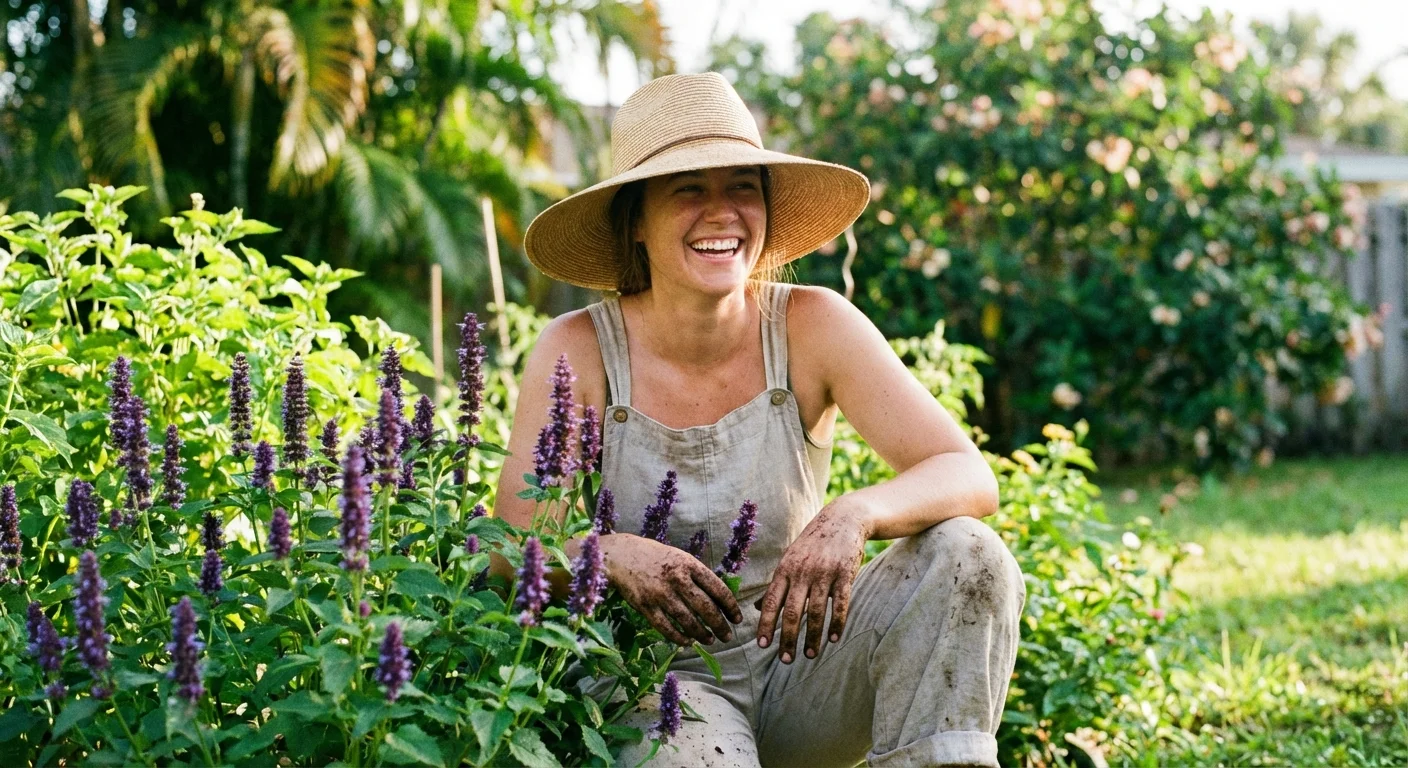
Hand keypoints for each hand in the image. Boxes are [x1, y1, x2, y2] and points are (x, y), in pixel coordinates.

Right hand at [601, 533, 742, 646]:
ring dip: (701, 634)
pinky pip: (666, 627)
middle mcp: (676, 579)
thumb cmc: (656, 557)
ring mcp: (660, 594)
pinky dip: (679, 637)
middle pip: (705, 608)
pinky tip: (688, 641)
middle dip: (719, 625)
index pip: (717, 588)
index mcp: (689, 564)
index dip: (730, 606)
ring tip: (710, 640)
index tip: (737, 618)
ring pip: (687, 620)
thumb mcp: (680, 558)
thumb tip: (719, 598)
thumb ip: (697, 575)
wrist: (622, 555)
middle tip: (727, 636)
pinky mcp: (645, 606)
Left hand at [755, 501, 869, 662]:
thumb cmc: (813, 543)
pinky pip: (841, 604)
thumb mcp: (790, 559)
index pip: (772, 601)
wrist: (843, 519)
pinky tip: (834, 638)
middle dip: (788, 638)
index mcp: (785, 569)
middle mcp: (803, 571)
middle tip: (786, 660)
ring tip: (810, 655)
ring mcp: (825, 573)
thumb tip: (757, 609)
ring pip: (816, 612)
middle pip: (793, 611)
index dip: (766, 624)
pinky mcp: (845, 574)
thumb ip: (776, 585)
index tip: (762, 645)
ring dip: (813, 637)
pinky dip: (837, 623)